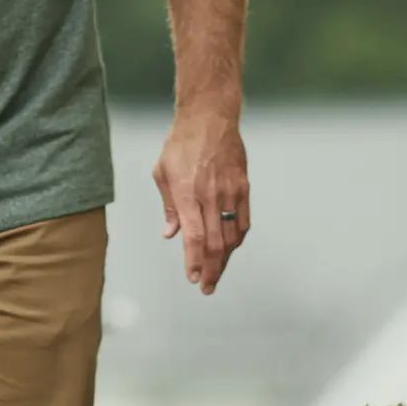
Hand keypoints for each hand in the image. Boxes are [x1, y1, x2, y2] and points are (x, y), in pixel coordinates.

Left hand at [153, 108, 249, 296]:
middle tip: (206, 287)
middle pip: (215, 243)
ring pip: (232, 235)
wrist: (210, 117)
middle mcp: (212, 196)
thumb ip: (169, 208)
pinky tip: (230, 249)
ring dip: (225, 259)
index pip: (194, 238)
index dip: (195, 262)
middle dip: (211, 270)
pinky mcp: (243, 186)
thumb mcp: (162, 175)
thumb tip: (170, 235)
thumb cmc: (180, 145)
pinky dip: (237, 239)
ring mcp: (231, 192)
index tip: (193, 279)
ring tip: (217, 274)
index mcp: (188, 195)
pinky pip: (243, 220)